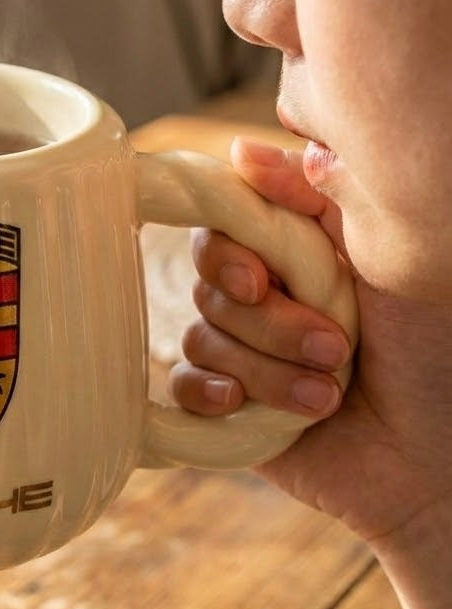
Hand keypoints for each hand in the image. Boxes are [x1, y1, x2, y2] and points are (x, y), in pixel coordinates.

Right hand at [169, 138, 451, 548]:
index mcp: (298, 257)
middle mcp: (265, 299)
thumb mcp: (382, 256)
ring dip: (266, 369)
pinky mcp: (226, 406)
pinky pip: (183, 384)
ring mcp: (243, 352)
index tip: (263, 280)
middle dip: (269, 323)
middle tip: (336, 347)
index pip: (224, 227)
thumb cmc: (435, 350)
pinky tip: (245, 407)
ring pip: (203, 337)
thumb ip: (316, 198)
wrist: (442, 458)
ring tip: (327, 394)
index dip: (229, 251)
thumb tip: (243, 151)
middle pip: (210, 284)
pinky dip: (210, 393)